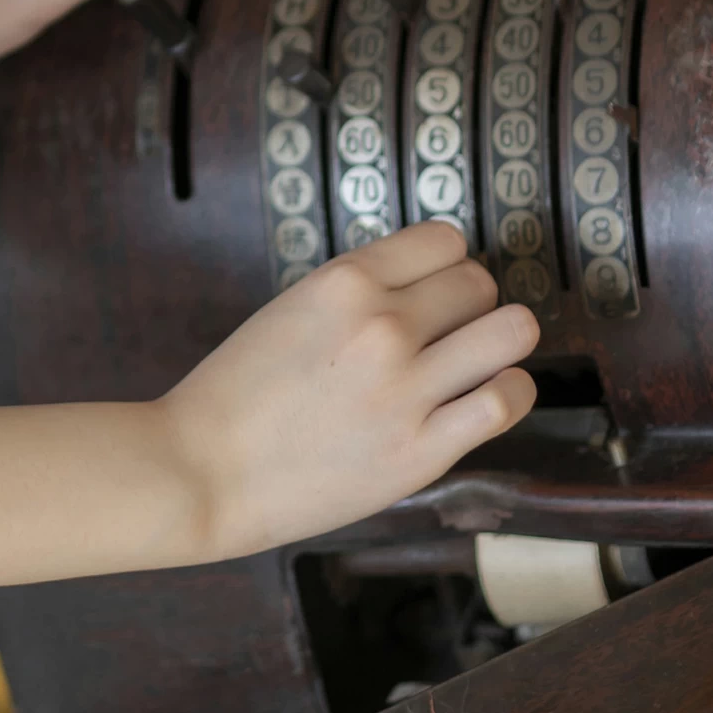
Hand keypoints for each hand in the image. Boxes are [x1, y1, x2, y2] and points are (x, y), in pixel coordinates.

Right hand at [157, 224, 536, 564]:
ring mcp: (406, 389)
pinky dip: (511, 392)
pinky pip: (507, 400)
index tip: (435, 288)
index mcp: (342, 282)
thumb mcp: (290, 310)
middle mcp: (382, 326)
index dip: (445, 265)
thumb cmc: (235, 396)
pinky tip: (487, 398)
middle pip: (479, 284)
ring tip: (478, 362)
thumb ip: (356, 295)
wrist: (201, 472)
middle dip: (470, 305)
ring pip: (511, 332)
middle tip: (449, 334)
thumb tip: (422, 289)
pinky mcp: (422, 450)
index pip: (445, 240)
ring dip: (501, 344)